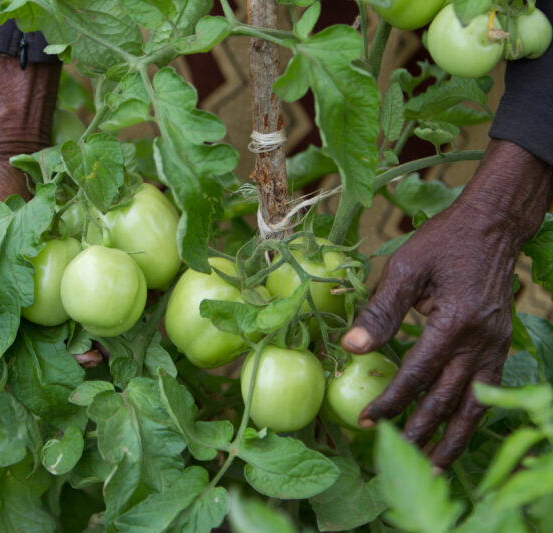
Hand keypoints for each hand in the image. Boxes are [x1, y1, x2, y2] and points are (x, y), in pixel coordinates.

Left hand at [341, 139, 551, 468]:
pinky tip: (458, 431)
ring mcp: (494, 347)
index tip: (365, 420)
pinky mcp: (500, 346)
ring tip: (432, 465)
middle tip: (392, 452)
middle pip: (446, 399)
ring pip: (472, 405)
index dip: (390, 401)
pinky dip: (472, 416)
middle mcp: (479, 342)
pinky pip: (487, 390)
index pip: (416, 375)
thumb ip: (381, 309)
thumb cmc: (443, 242)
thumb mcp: (407, 267)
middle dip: (418, 429)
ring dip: (452, 437)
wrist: (492, 227)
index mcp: (454, 323)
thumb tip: (350, 347)